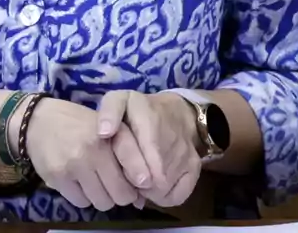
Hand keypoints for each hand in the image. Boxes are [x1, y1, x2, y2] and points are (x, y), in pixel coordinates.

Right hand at [23, 98, 150, 211]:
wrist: (36, 121)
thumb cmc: (77, 124)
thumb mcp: (105, 128)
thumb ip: (126, 157)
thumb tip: (141, 199)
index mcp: (109, 133)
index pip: (135, 163)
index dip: (142, 179)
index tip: (143, 184)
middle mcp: (93, 150)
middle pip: (121, 194)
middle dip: (121, 194)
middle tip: (114, 185)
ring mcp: (74, 165)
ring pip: (102, 202)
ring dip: (102, 197)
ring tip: (94, 182)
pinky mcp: (57, 178)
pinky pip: (81, 202)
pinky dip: (83, 197)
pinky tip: (78, 182)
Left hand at [97, 91, 201, 207]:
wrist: (178, 113)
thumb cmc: (139, 111)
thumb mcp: (120, 100)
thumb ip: (109, 112)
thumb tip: (103, 133)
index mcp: (148, 118)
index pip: (142, 153)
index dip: (130, 169)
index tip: (121, 170)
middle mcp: (171, 138)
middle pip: (152, 178)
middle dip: (136, 183)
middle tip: (127, 177)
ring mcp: (185, 155)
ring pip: (163, 189)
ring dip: (148, 191)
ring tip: (138, 179)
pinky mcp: (195, 168)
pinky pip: (178, 196)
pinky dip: (163, 197)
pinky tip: (153, 186)